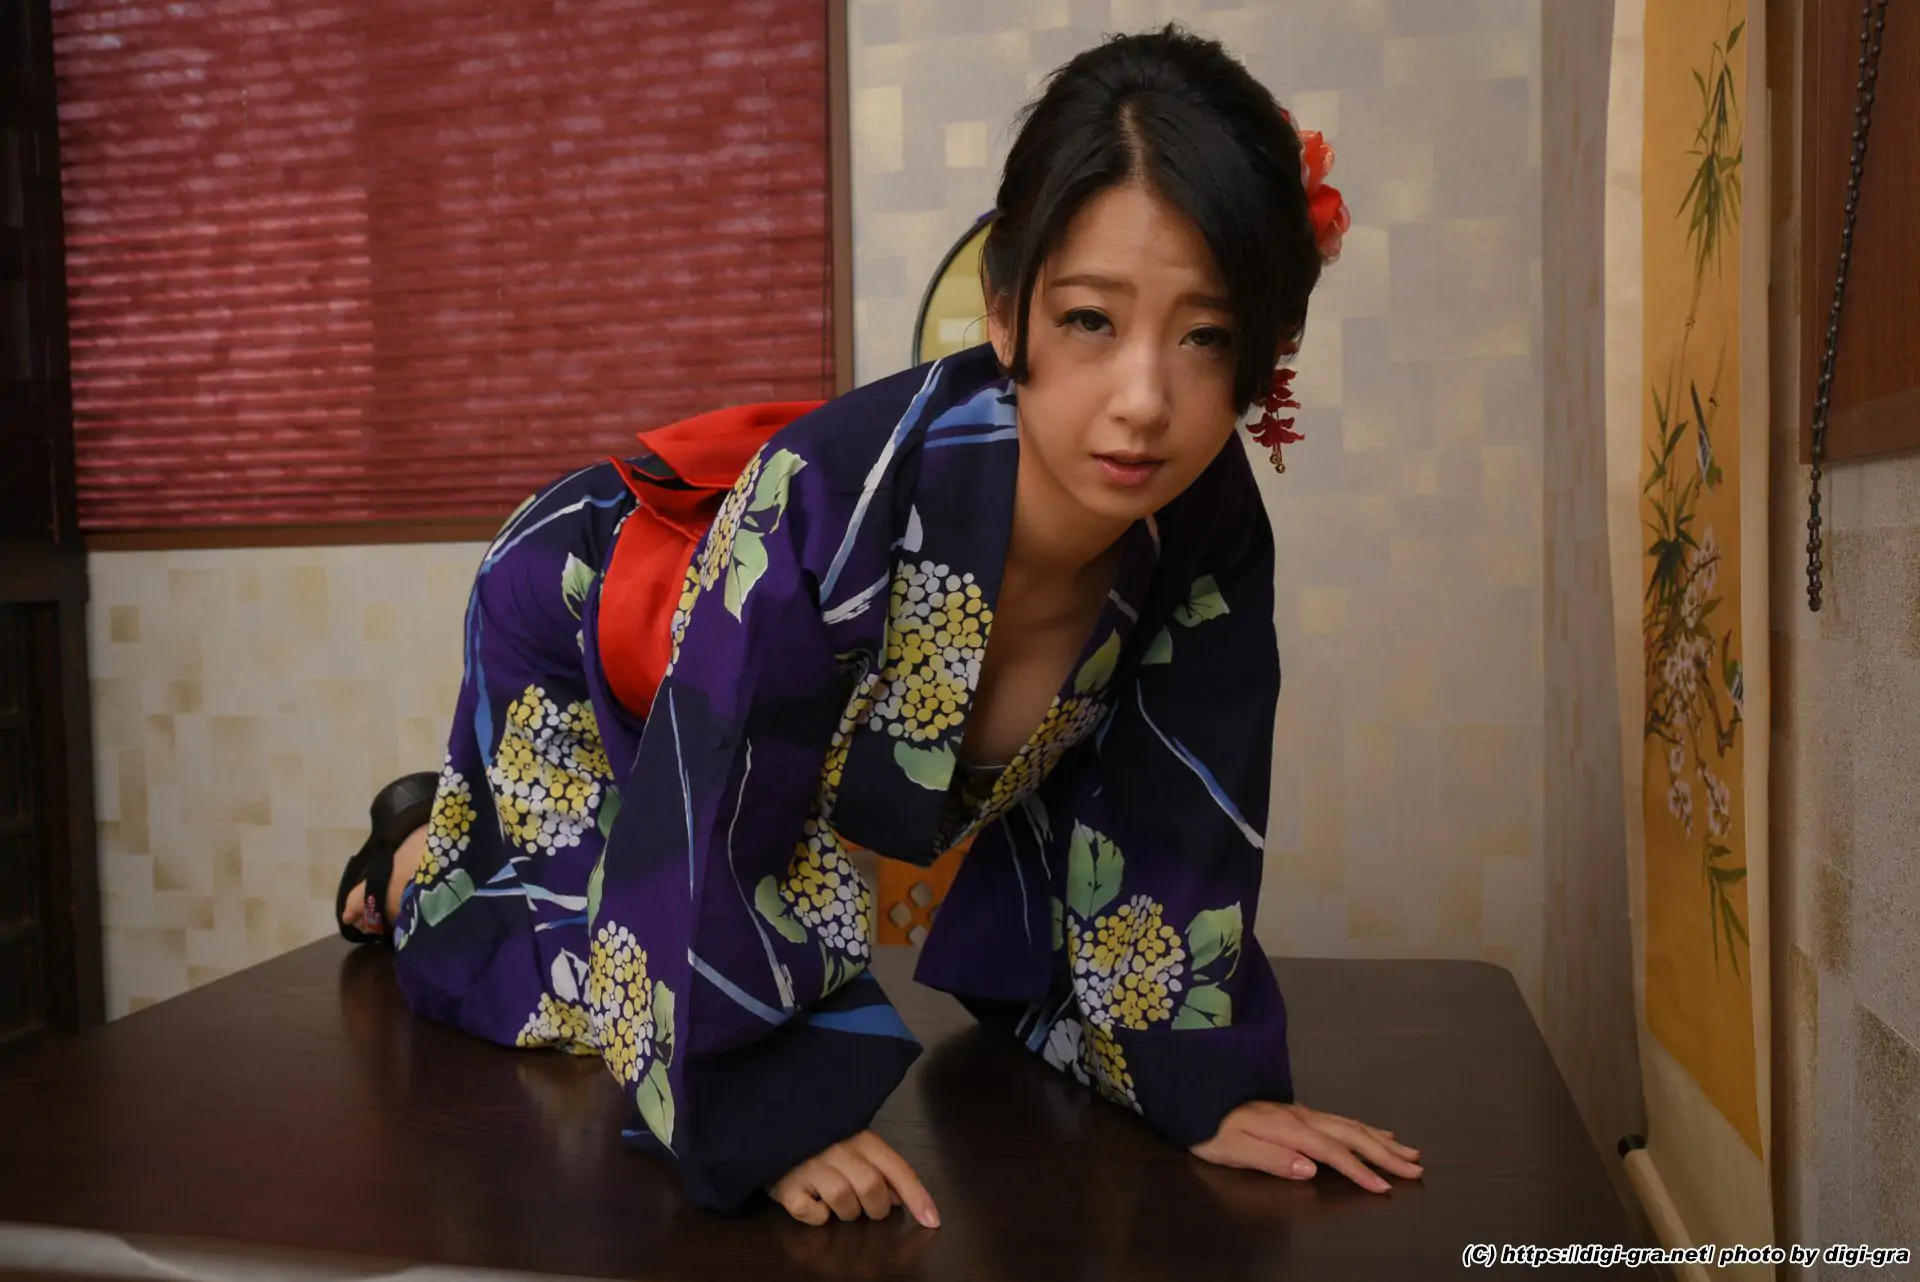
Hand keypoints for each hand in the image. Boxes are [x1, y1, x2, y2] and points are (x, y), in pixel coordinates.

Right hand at [768, 1130, 939, 1228]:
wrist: (771, 1128)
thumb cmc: (819, 1140)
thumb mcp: (854, 1145)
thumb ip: (879, 1168)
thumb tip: (899, 1198)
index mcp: (860, 1138)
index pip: (897, 1168)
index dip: (918, 1197)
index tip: (933, 1221)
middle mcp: (837, 1149)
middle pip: (871, 1188)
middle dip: (876, 1208)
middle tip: (869, 1208)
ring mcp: (809, 1167)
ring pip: (843, 1203)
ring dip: (846, 1213)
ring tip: (837, 1202)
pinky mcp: (786, 1186)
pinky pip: (811, 1214)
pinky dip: (817, 1217)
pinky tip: (814, 1204)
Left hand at [1190, 1101, 1422, 1192]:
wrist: (1197, 1098)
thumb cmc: (1212, 1129)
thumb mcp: (1234, 1150)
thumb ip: (1273, 1159)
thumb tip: (1311, 1169)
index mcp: (1290, 1128)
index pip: (1333, 1153)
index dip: (1360, 1171)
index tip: (1385, 1188)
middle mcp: (1302, 1117)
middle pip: (1352, 1136)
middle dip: (1386, 1154)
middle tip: (1416, 1169)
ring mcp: (1302, 1112)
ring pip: (1351, 1126)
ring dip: (1382, 1140)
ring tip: (1410, 1152)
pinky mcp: (1299, 1113)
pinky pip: (1342, 1120)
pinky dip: (1365, 1128)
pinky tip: (1377, 1132)